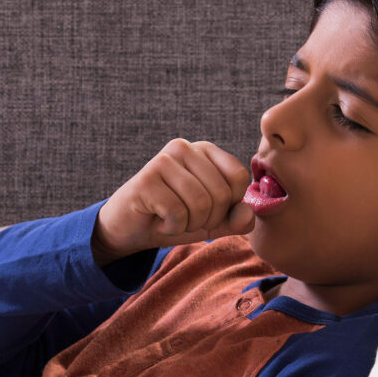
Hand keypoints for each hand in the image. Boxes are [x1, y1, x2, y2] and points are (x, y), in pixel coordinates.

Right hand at [93, 139, 254, 263]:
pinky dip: (172, 227)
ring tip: (173, 220)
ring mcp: (163, 160)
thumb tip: (248, 214)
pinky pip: (178, 213)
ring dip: (190, 225)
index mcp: (204, 150)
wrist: (129, 229)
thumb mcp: (211, 222)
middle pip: (222, 193)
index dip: (229, 205)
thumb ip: (236, 219)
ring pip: (202, 204)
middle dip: (208, 219)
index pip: (239, 176)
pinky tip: (158, 220)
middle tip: (186, 219)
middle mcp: (184, 147)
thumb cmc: (172, 219)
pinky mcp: (147, 179)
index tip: (206, 210)